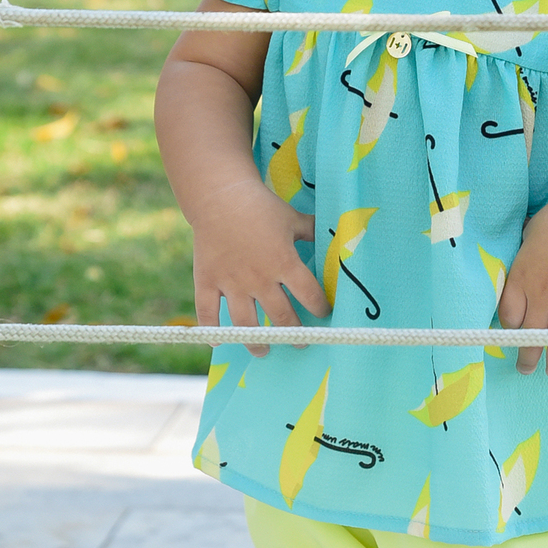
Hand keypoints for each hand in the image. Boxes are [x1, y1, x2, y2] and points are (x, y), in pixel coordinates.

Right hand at [191, 180, 327, 357]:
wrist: (219, 196)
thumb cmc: (261, 207)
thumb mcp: (293, 218)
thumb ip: (314, 233)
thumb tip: (339, 237)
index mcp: (284, 262)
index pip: (310, 295)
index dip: (320, 308)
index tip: (323, 314)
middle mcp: (259, 278)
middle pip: (282, 317)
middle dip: (295, 334)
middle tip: (300, 342)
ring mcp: (232, 282)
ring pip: (247, 324)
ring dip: (258, 342)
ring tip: (264, 351)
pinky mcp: (207, 281)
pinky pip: (207, 313)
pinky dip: (212, 330)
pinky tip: (218, 343)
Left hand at [497, 192, 547, 379]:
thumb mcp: (525, 240)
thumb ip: (521, 263)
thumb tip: (514, 270)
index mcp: (520, 280)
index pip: (507, 318)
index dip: (509, 330)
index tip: (513, 334)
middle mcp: (541, 296)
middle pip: (529, 336)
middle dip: (526, 357)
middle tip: (525, 368)